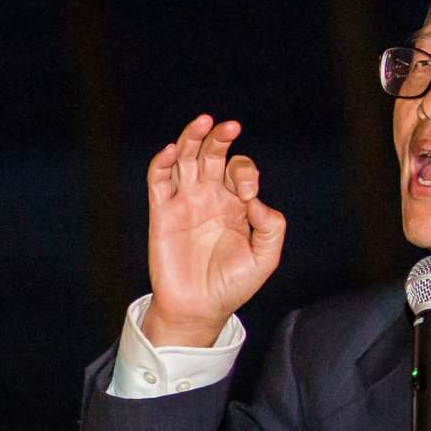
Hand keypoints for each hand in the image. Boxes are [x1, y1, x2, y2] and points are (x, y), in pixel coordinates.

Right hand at [144, 114, 286, 344]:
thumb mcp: (265, 258)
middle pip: (211, 155)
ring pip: (185, 159)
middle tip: (230, 127)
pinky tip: (172, 150)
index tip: (247, 195)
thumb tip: (254, 200)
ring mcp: (184, 203)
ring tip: (202, 122)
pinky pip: (158, 181)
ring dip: (191, 138)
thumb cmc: (232, 285)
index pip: (239, 170)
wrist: (199, 309)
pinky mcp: (162, 213)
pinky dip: (162, 162)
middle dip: (220, 139)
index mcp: (235, 203)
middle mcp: (209, 197)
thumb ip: (271, 227)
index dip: (245, 172)